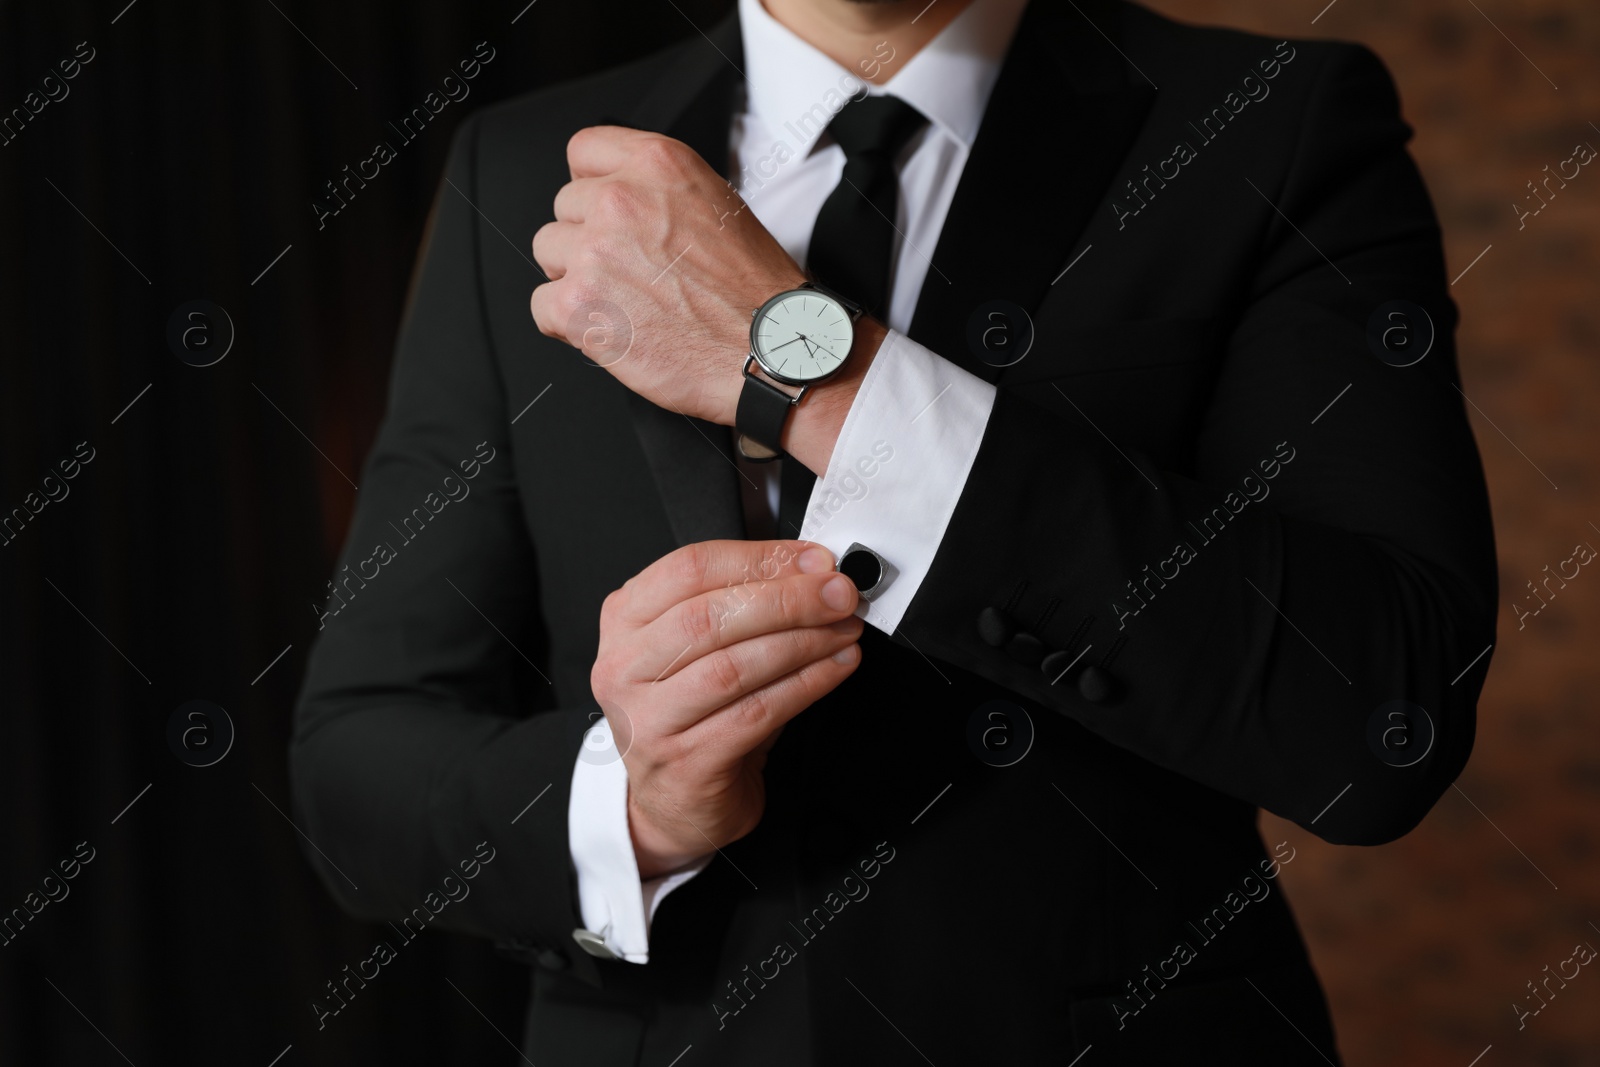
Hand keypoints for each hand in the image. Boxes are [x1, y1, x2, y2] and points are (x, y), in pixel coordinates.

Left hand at [530, 126, 806, 426]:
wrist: (769, 351)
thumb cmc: (754, 292)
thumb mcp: (719, 204)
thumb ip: (660, 191)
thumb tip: (621, 196)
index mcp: (658, 165)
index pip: (585, 150)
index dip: (593, 184)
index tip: (602, 208)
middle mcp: (620, 200)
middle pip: (564, 207)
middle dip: (589, 238)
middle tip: (630, 271)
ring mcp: (594, 252)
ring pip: (549, 252)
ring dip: (576, 278)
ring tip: (623, 301)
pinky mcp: (578, 306)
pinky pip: (541, 306)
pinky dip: (569, 324)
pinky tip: (610, 329)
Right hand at [589, 539, 864, 879]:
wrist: (675, 801)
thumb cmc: (693, 714)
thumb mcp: (701, 648)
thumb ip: (745, 603)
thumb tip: (813, 572)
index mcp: (625, 621)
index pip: (689, 568)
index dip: (760, 558)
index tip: (813, 560)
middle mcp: (624, 668)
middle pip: (710, 616)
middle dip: (788, 599)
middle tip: (838, 595)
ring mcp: (649, 719)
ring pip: (734, 666)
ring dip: (803, 642)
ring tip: (843, 630)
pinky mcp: (685, 762)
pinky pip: (757, 713)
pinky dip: (806, 685)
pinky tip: (833, 669)